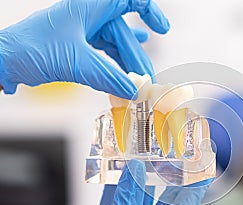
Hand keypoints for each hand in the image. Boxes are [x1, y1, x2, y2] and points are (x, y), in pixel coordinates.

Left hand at [0, 0, 169, 98]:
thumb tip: (135, 90)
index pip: (128, 0)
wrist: (5, 61)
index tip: (161, 29)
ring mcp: (83, 29)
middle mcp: (88, 15)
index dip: (149, 11)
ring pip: (115, 46)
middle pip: (123, 33)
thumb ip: (109, 77)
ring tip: (139, 82)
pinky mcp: (78, 44)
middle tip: (146, 81)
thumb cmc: (30, 49)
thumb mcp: (76, 63)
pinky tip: (127, 70)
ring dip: (127, 65)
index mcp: (89, 6)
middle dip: (137, 58)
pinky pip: (105, 53)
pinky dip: (116, 65)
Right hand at [50, 160, 211, 204]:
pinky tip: (117, 168)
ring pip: (135, 199)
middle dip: (168, 177)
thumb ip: (129, 204)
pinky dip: (113, 186)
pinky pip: (111, 203)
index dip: (194, 187)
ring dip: (138, 177)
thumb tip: (138, 169)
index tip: (203, 165)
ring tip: (145, 153)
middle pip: (161, 200)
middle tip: (173, 152)